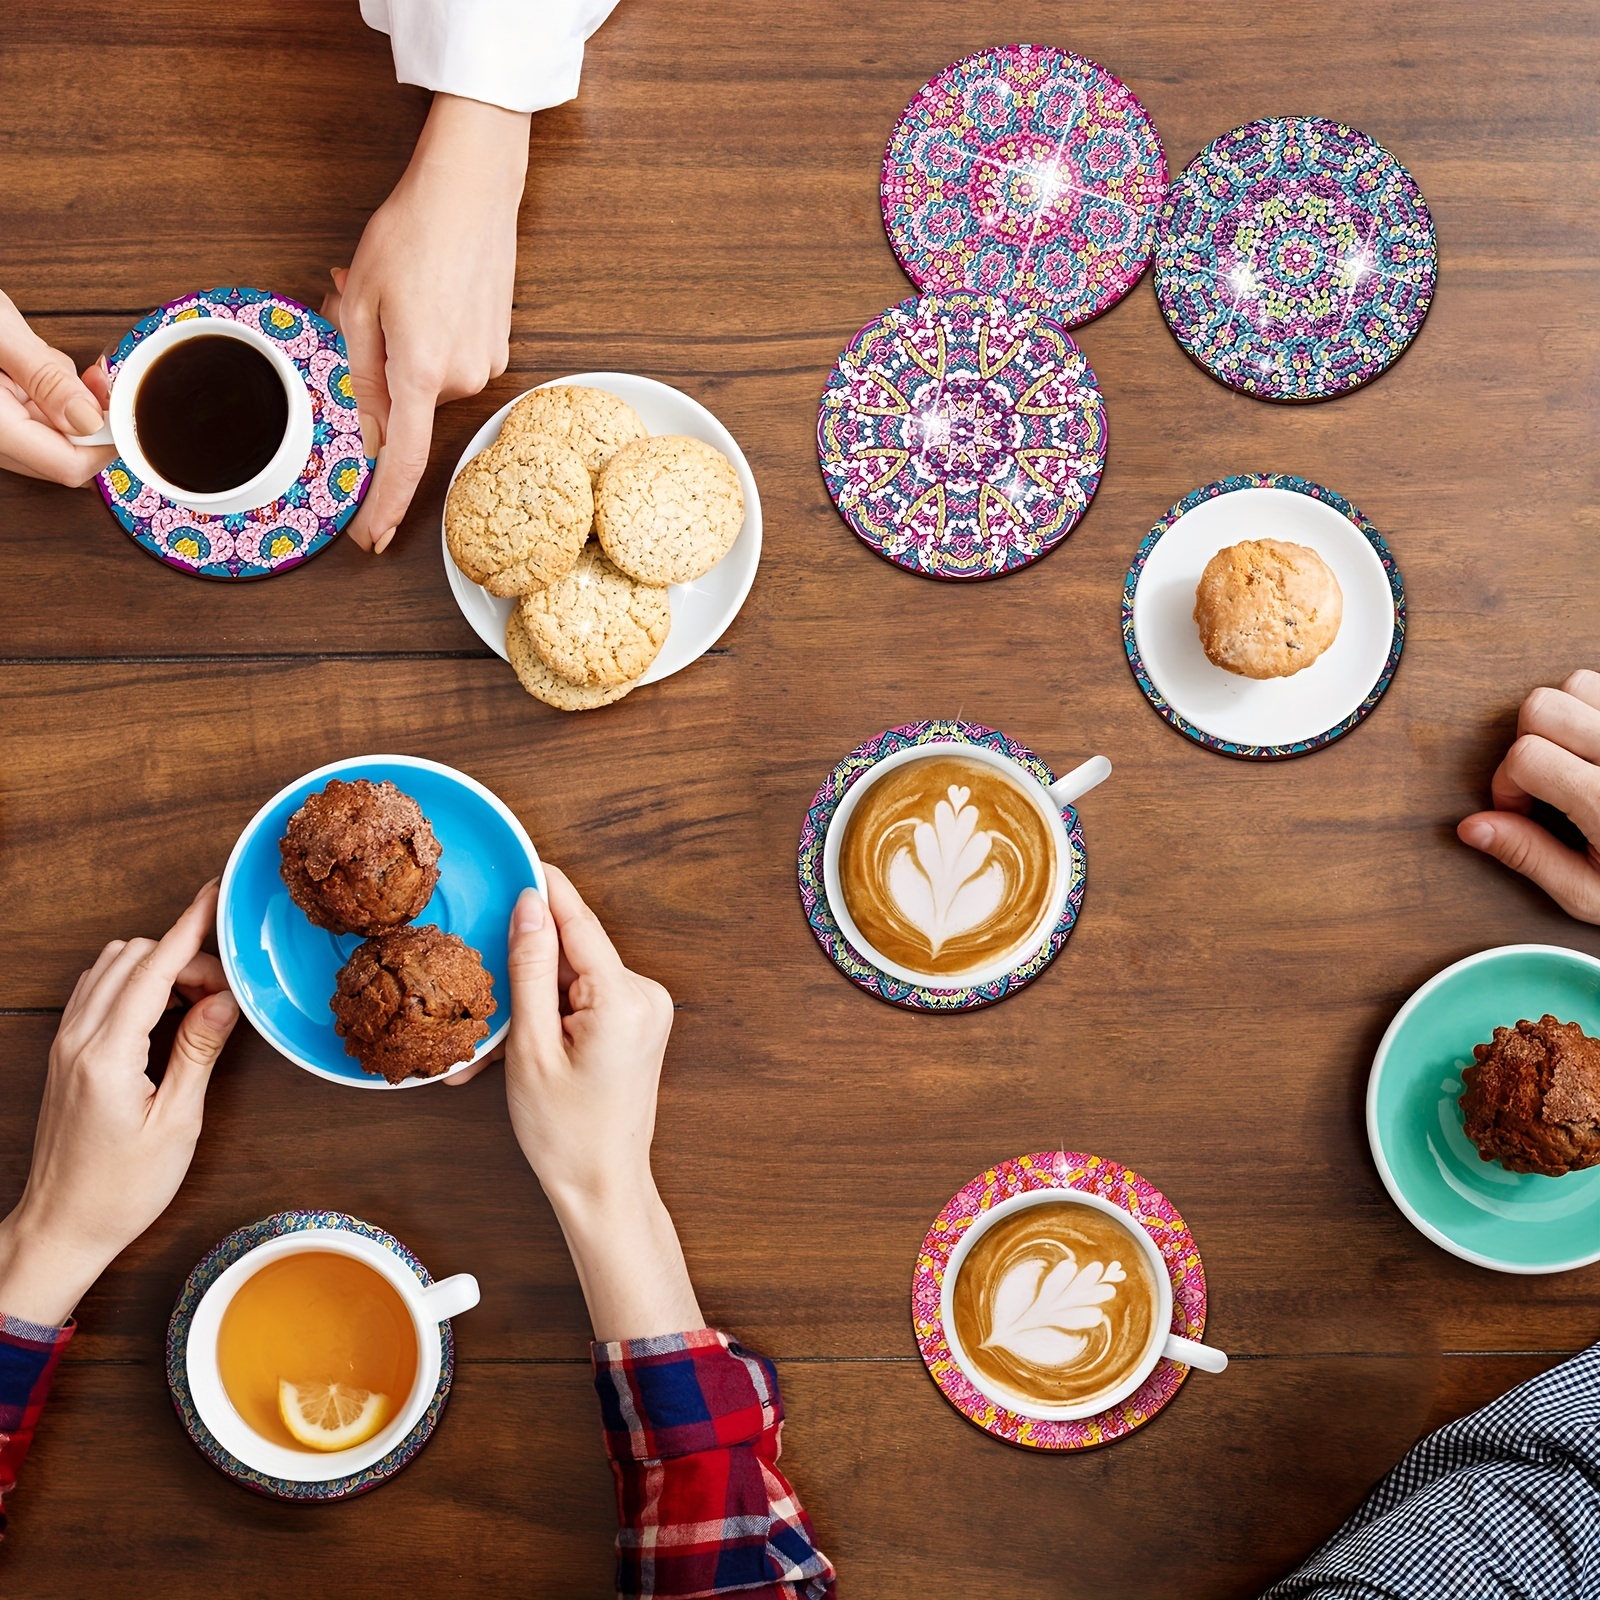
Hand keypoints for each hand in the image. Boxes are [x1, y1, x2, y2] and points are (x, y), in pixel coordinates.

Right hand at [0, 291, 114, 485]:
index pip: (69, 468)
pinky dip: (40, 391)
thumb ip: (44, 377)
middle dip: (88, 418)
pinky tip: (23, 358)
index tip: (121, 410)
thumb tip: (91, 420)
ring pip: (47, 435)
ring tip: (36, 354)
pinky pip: (26, 416)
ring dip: (63, 401)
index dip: (106, 445)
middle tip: (92, 375)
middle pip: (62, 456)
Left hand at [0, 882, 240, 1325]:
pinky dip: (133, 984)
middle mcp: (78, 1040)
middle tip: (226, 993)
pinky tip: (163, 1013)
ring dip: (157, 968)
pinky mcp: (64, 1054)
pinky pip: (96, 992)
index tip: (214, 897)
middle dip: (184, 957)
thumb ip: (199, 1052)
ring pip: (110, 968)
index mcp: (108, 1055)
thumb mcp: (177, 1124)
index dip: (189, 927)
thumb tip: (225, 999)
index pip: (154, 968)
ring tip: (198, 1004)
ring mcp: (65, 1044)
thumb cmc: (121, 1189)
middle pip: (133, 959)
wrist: (62, 1227)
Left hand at [323, 93, 530, 552]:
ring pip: (428, 385)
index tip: (369, 538)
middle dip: (379, 378)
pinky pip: (450, 365)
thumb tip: (365, 435)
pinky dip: (427, 344)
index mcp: (422, 370)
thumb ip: (359, 375)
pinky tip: (421, 298)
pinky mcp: (497, 349)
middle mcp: (463, 377)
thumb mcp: (359, 301)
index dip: (383, 505)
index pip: (401, 459)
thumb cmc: (412, 233)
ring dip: (402, 356)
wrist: (472, 190)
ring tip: (391, 296)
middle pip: (407, 407)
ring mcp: (486, 365)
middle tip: (354, 310)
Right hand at [477, 865, 701, 1342]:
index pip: (577, 920)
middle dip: (522, 971)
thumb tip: (531, 904)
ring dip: (531, 1001)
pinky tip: (521, 1048)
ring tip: (495, 1049)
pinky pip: (584, 997)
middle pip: (571, 950)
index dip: (545, 886)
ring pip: (573, 976)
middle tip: (480, 1001)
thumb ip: (531, 969)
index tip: (517, 851)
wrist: (602, 1185)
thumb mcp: (531, 1048)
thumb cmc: (565, 1132)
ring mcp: (647, 1007)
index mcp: (623, 997)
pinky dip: (549, 1015)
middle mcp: (646, 994)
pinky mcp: (638, 1020)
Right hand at [1459, 670, 1599, 921]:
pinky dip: (1593, 710)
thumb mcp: (1589, 894)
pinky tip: (1598, 749)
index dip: (1506, 784)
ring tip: (1574, 759)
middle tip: (1544, 781)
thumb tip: (1472, 827)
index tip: (1520, 810)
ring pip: (1577, 683)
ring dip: (1561, 718)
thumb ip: (1530, 855)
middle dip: (1526, 742)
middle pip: (1542, 705)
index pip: (1525, 756)